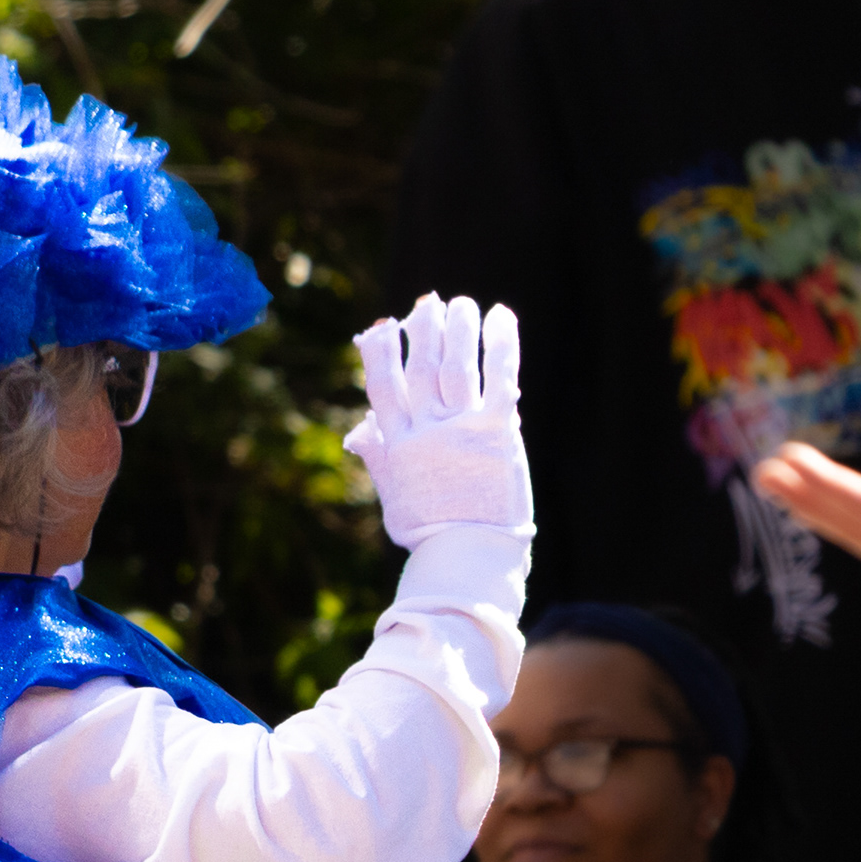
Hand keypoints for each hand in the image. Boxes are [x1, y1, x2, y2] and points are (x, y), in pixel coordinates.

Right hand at [344, 293, 529, 548]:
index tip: (385, 326)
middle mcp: (426, 431)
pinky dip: (500, 344)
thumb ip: (379, 457)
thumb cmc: (430, 533)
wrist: (468, 557)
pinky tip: (500, 317)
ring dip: (459, 328)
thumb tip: (360, 430)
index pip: (383, 386)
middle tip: (430, 304)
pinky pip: (499, 377)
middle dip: (423, 330)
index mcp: (398, 445)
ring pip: (456, 364)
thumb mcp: (394, 498)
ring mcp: (462, 429)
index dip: (382, 351)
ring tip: (463, 305)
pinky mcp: (498, 431)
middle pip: (421, 366)